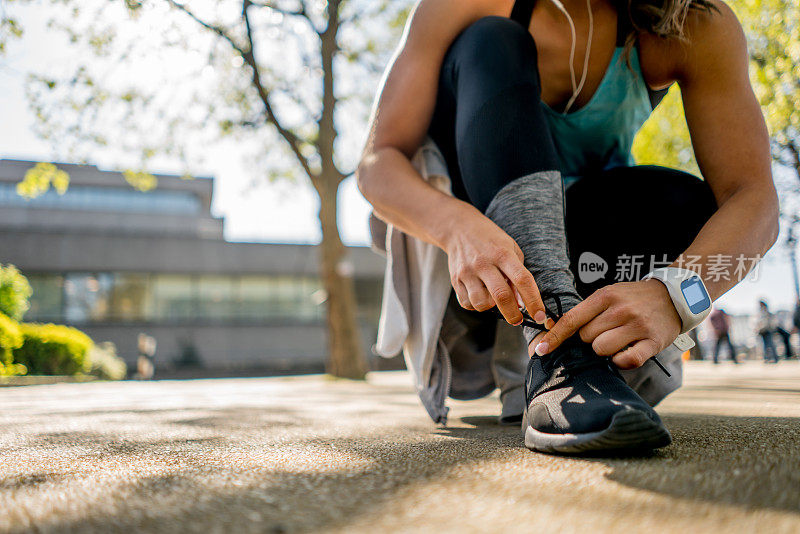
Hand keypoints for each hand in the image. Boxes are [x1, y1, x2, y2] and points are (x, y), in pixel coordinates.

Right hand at [444, 204, 545, 325]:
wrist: (458, 229)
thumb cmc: (490, 240)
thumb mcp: (510, 249)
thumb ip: (518, 274)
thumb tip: (521, 302)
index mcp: (503, 254)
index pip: (522, 280)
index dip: (533, 300)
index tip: (540, 315)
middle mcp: (484, 263)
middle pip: (502, 296)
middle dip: (513, 314)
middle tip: (518, 319)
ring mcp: (468, 272)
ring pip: (482, 303)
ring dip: (492, 308)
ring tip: (494, 300)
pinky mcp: (455, 279)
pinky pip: (467, 303)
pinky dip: (476, 305)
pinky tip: (480, 295)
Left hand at [532, 280, 681, 368]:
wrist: (674, 296)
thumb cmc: (633, 298)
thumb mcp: (609, 294)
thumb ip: (586, 311)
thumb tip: (557, 329)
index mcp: (605, 296)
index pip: (572, 320)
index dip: (554, 336)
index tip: (541, 349)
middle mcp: (620, 310)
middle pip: (586, 339)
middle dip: (591, 340)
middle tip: (606, 331)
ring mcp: (638, 326)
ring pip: (602, 350)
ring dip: (605, 350)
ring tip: (618, 339)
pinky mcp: (653, 341)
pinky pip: (628, 360)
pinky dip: (622, 361)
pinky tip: (626, 352)